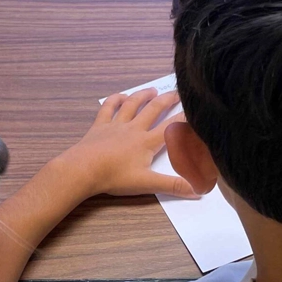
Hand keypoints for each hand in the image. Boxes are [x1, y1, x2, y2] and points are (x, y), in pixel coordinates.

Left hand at [60, 88, 199, 199]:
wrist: (83, 169)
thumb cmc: (115, 176)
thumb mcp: (147, 184)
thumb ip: (173, 186)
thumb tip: (198, 191)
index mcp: (147, 142)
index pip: (171, 126)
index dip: (185, 118)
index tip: (195, 110)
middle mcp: (134, 128)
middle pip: (154, 109)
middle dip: (167, 100)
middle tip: (178, 93)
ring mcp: (116, 125)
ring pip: (132, 104)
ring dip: (143, 95)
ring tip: (153, 90)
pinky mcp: (100, 125)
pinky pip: (109, 107)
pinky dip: (115, 99)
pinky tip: (121, 96)